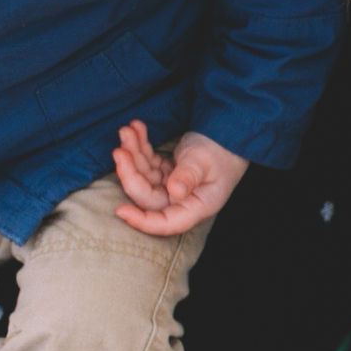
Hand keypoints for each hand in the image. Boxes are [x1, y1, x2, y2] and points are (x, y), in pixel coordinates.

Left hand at [113, 122, 248, 234]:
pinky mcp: (166, 172)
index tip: (121, 210)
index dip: (142, 221)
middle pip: (147, 195)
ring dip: (132, 153)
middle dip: (130, 172)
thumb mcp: (206, 161)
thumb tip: (175, 192)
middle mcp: (181, 201)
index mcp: (196, 206)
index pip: (167, 222)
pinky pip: (147, 162)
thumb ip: (189, 175)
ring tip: (127, 130)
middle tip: (120, 149)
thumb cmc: (223, 150)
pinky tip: (137, 128)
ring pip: (142, 176)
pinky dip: (140, 146)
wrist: (230, 133)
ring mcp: (171, 186)